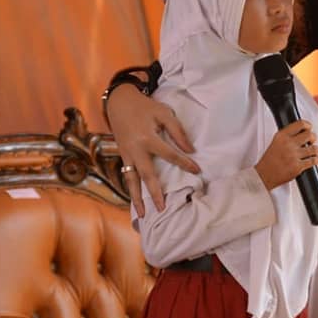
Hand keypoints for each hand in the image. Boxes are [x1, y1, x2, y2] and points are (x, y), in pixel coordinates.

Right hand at [107, 84, 197, 214]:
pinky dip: (131, 189)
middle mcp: (135, 149)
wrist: (119, 102)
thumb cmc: (146, 108)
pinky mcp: (122, 156)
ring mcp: (126, 154)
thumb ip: (177, 132)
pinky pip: (127, 175)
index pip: (169, 155)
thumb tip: (191, 149)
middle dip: (155, 192)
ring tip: (143, 214)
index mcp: (147, 138)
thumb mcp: (164, 113)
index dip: (184, 163)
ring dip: (137, 198)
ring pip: (132, 180)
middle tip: (163, 208)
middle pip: (147, 175)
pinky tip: (136, 201)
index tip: (197, 171)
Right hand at [255, 120, 317, 189]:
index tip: (309, 128)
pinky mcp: (297, 167)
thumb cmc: (270, 160)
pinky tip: (314, 159)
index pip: (300, 124)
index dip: (308, 125)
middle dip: (313, 138)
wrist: (264, 175)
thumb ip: (288, 136)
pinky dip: (316, 159)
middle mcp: (288, 144)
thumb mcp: (276, 142)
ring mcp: (293, 156)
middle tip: (311, 141)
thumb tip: (303, 131)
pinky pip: (314, 160)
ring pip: (314, 148)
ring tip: (312, 151)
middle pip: (310, 135)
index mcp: (282, 136)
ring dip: (315, 150)